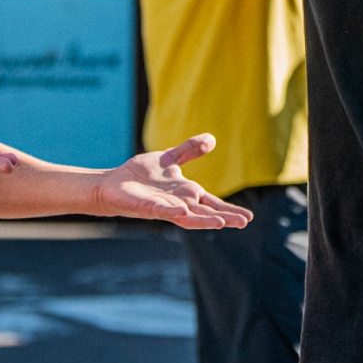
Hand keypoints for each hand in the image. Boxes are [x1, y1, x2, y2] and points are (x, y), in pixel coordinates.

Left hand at [95, 135, 254, 228]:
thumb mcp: (170, 158)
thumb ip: (189, 151)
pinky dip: (173, 212)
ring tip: (223, 223)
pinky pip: (162, 211)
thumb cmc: (141, 175)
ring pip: (188, 217)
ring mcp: (164, 207)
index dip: (229, 210)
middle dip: (225, 217)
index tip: (248, 217)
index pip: (212, 204)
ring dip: (204, 221)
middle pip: (206, 213)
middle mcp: (179, 203)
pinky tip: (183, 212)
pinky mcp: (146, 207)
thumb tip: (212, 139)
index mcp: (186, 193)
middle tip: (244, 222)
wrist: (113, 183)